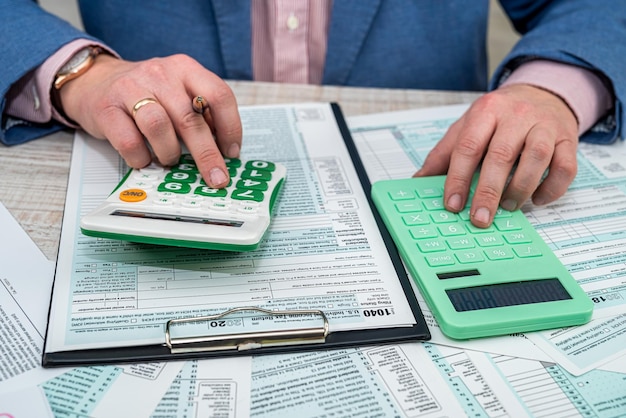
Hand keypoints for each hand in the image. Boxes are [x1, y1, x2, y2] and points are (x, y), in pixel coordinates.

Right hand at [58, 54, 241, 187]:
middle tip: (216, 178)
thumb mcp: (178, 93)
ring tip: (171, 160)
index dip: (230, 127)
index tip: (232, 152)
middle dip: (207, 154)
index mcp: (185, 69)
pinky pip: (129, 142)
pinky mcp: (106, 109)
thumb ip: (202, 114)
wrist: (94, 81)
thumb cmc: (145, 94)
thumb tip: (224, 150)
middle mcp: (160, 74)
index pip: (219, 95)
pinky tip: (145, 159)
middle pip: (191, 118)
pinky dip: (142, 158)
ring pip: (159, 126)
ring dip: (170, 153)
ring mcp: (131, 89)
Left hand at [414, 84, 578, 226]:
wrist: (542, 93)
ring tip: (508, 208)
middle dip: (488, 192)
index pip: (468, 146)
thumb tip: (418, 181)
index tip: (452, 205)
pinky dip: (552, 188)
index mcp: (486, 111)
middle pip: (501, 155)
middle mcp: (516, 115)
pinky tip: (537, 199)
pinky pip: (565, 167)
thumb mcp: (467, 126)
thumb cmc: (499, 116)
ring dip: (520, 189)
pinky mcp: (568, 139)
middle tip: (480, 218)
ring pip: (536, 159)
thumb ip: (444, 153)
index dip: (458, 178)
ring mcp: (545, 126)